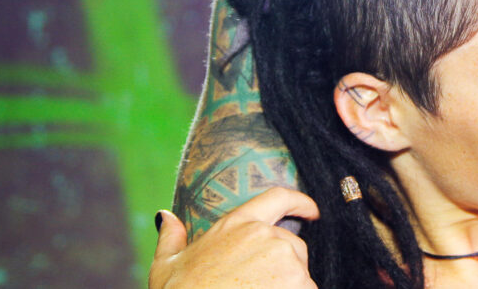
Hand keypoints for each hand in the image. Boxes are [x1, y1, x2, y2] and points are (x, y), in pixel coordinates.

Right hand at [148, 187, 319, 288]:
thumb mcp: (167, 264)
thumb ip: (172, 237)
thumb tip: (165, 217)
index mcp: (236, 224)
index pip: (277, 199)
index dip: (299, 202)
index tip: (312, 210)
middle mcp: (265, 235)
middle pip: (292, 244)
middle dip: (284, 263)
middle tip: (260, 284)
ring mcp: (285, 260)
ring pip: (300, 272)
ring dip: (288, 285)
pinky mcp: (300, 284)